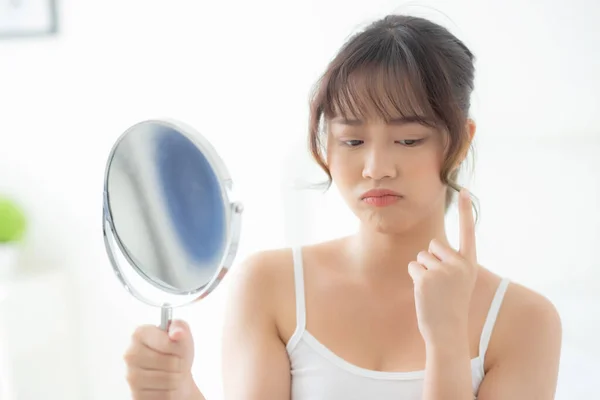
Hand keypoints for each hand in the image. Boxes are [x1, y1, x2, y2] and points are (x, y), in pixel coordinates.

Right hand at [124, 320, 201, 399]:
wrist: (174, 375)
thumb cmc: (176, 353)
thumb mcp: (182, 335)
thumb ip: (180, 328)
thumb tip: (177, 333)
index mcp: (140, 334)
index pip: (167, 343)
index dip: (179, 348)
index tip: (178, 348)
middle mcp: (130, 354)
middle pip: (170, 363)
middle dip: (180, 364)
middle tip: (177, 362)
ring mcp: (130, 376)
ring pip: (168, 380)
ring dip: (177, 378)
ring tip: (172, 373)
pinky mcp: (135, 394)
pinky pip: (163, 395)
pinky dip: (170, 391)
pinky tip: (165, 385)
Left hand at [408, 188, 477, 345]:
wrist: (447, 331)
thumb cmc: (451, 305)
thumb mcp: (458, 281)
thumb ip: (450, 262)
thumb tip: (430, 247)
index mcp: (469, 264)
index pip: (468, 232)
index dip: (465, 210)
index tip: (464, 190)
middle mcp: (458, 264)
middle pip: (434, 244)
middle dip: (431, 259)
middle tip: (440, 282)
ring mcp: (442, 271)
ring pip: (421, 256)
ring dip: (422, 270)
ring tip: (433, 289)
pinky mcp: (425, 278)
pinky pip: (412, 266)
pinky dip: (414, 277)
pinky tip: (425, 293)